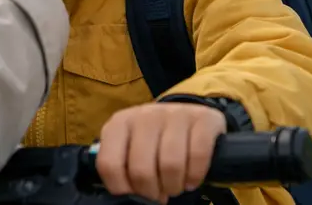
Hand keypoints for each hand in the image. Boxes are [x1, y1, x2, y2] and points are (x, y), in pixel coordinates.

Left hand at [96, 103, 226, 203]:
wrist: (187, 116)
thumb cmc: (154, 141)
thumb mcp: (131, 149)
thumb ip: (123, 168)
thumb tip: (127, 198)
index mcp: (120, 124)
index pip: (109, 165)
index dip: (122, 189)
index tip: (134, 193)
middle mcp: (145, 115)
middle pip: (141, 170)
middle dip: (151, 192)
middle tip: (158, 193)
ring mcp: (175, 114)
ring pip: (170, 165)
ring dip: (173, 186)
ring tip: (174, 186)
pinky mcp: (202, 118)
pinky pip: (198, 155)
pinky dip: (194, 176)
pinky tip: (191, 179)